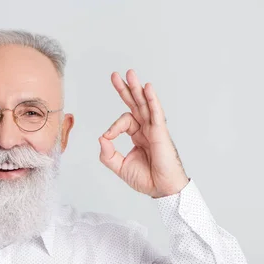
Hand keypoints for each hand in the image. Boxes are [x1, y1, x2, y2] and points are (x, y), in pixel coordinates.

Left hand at [98, 69, 189, 197]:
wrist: (162, 189)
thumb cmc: (146, 179)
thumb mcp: (120, 167)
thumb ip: (108, 154)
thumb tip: (102, 138)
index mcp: (138, 135)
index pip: (123, 122)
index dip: (113, 127)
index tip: (108, 138)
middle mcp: (146, 129)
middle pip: (135, 104)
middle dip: (125, 90)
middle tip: (115, 75)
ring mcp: (154, 130)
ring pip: (144, 104)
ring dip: (137, 89)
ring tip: (130, 73)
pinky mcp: (161, 133)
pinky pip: (156, 113)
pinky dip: (152, 100)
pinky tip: (147, 88)